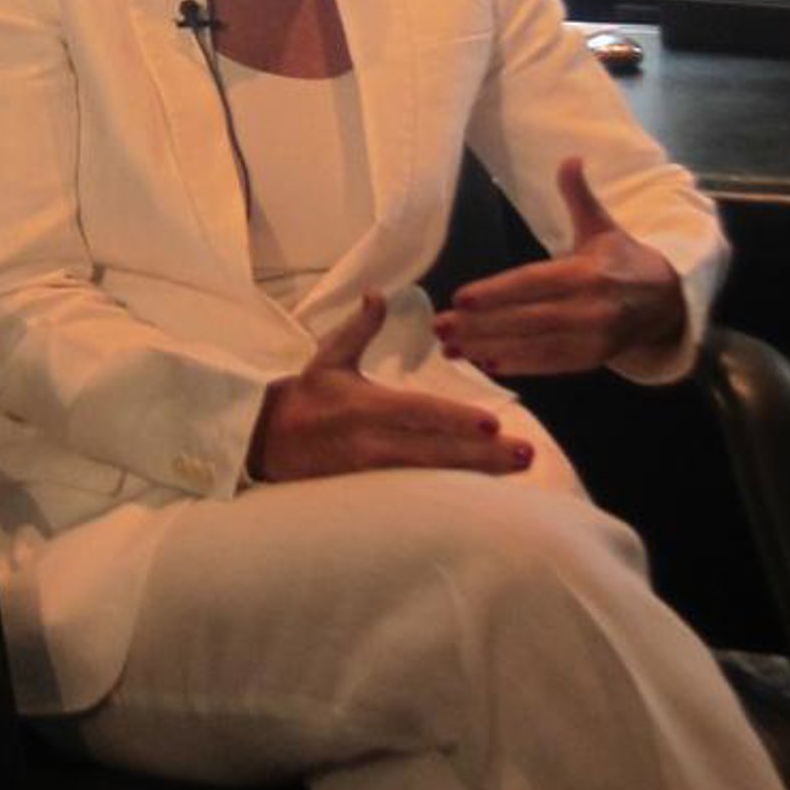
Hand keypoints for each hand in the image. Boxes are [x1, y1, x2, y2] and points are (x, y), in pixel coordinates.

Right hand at [250, 291, 535, 483]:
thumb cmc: (306, 397)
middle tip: (526, 455)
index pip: (419, 413)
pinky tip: (483, 495)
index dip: (455, 419)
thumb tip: (378, 293)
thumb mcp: (328, 357)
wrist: (264, 443)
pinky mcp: (368, 494)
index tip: (493, 422)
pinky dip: (450, 495)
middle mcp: (372, 443)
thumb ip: (359, 328)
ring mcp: (371, 474)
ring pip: (431, 478)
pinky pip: (415, 496)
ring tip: (516, 472)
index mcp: (366, 407)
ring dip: (476, 476)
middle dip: (483, 455)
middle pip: (435, 452)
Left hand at [433, 155, 685, 377]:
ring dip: (489, 348)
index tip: (460, 297)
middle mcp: (591, 308)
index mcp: (589, 272)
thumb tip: (571, 158)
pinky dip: (516, 366)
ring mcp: (592, 339)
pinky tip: (484, 363)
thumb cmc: (622, 259)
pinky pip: (549, 365)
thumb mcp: (602, 226)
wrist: (665, 300)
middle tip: (441, 327)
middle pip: (527, 319)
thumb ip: (579, 196)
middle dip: (481, 325)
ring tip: (451, 348)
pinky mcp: (592, 361)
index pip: (534, 283)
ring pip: (533, 345)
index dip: (497, 292)